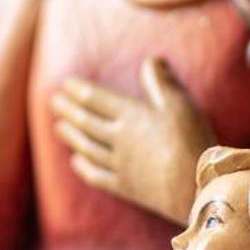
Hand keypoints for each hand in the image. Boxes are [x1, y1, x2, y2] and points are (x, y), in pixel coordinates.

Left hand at [50, 58, 212, 225]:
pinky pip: (97, 176)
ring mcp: (120, 165)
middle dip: (68, 111)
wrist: (196, 188)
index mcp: (131, 116)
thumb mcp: (181, 105)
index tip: (64, 84)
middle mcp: (120, 139)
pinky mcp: (127, 187)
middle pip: (86, 122)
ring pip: (87, 147)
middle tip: (53, 102)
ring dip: (71, 136)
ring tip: (58, 127)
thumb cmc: (191, 141)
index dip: (78, 91)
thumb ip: (162, 83)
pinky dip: (83, 168)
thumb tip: (150, 60)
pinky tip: (76, 162)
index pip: (97, 100)